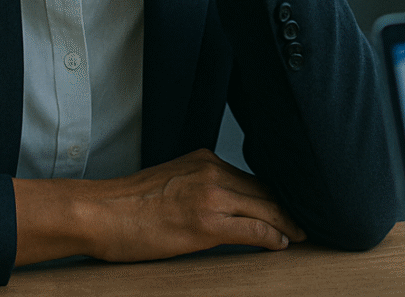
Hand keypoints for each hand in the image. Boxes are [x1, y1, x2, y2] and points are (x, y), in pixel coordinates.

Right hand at [13, 149, 305, 264]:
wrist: (100, 213)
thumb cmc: (126, 205)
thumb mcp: (169, 181)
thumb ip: (198, 184)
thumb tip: (219, 204)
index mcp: (203, 160)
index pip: (250, 178)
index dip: (273, 194)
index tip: (287, 205)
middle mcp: (212, 172)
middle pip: (264, 191)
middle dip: (286, 208)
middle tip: (304, 221)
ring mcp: (211, 196)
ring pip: (265, 209)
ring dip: (286, 223)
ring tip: (299, 234)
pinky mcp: (207, 223)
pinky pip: (253, 230)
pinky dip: (272, 238)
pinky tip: (281, 244)